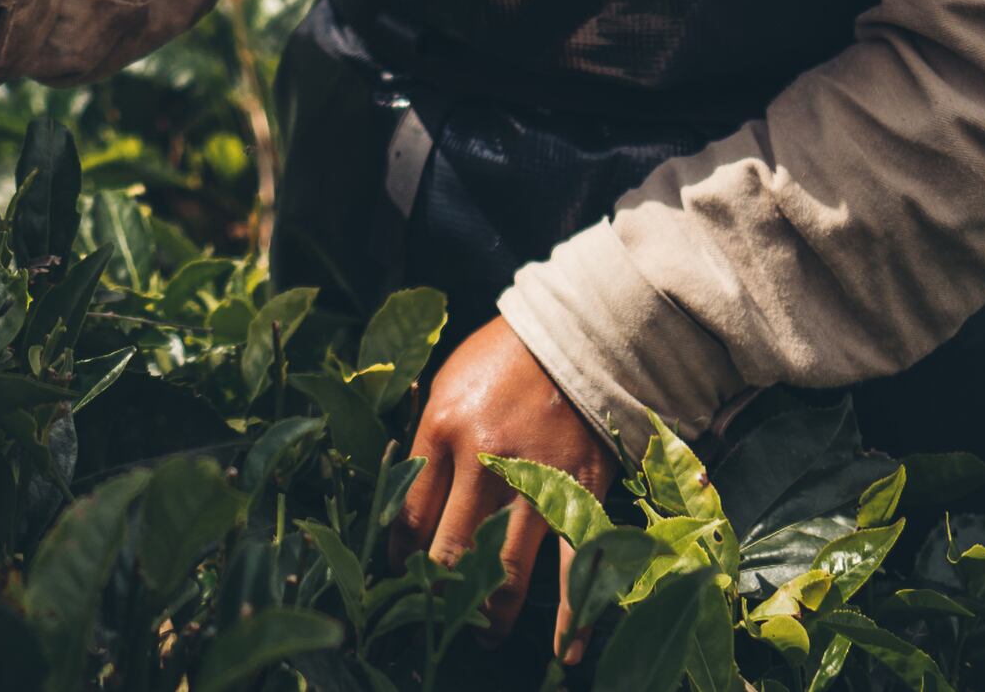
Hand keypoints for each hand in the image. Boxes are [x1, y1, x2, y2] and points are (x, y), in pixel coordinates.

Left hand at [400, 316, 613, 647]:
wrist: (582, 333)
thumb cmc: (505, 359)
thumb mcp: (448, 385)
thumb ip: (430, 444)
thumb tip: (410, 506)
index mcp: (443, 427)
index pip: (409, 515)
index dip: (401, 556)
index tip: (402, 574)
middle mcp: (486, 458)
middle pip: (451, 549)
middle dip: (440, 592)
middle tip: (437, 614)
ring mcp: (537, 480)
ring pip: (506, 568)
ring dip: (491, 611)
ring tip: (482, 634)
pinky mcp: (582, 492)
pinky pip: (576, 563)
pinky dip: (575, 614)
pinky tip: (566, 651)